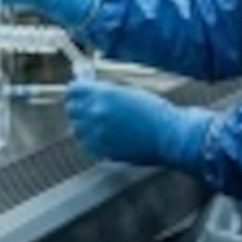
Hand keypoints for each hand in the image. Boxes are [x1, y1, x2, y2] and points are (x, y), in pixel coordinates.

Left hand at [66, 79, 213, 169]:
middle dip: (78, 106)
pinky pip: (87, 144)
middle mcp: (96, 113)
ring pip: (77, 128)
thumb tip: (90, 92)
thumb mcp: (128, 92)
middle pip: (71, 109)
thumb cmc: (156, 112)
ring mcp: (98, 134)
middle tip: (87, 106)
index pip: (73, 90)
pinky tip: (105, 136)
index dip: (76, 90)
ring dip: (84, 125)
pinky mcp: (103, 151)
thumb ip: (105, 93)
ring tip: (98, 123)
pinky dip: (92, 140)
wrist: (170, 136)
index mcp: (103, 94)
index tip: (78, 91)